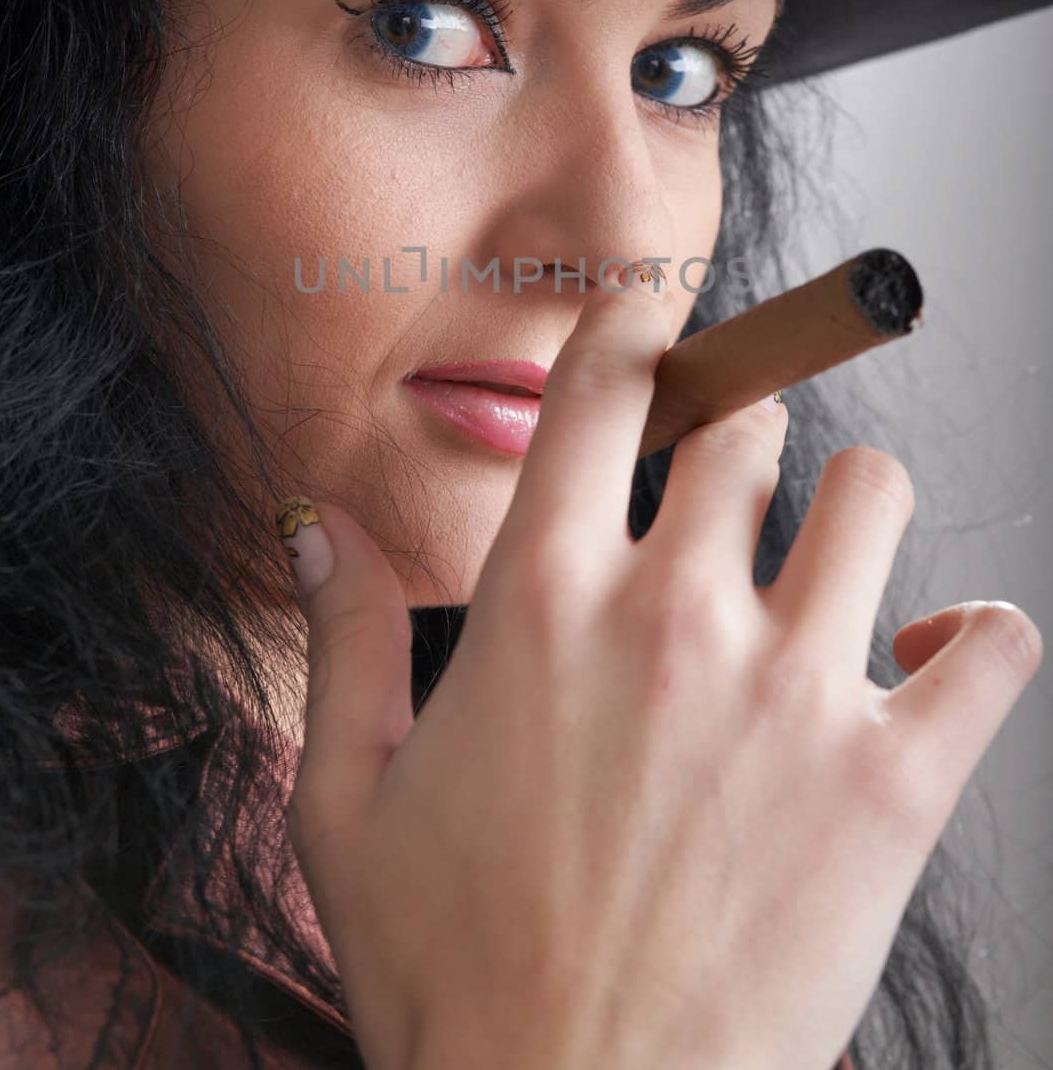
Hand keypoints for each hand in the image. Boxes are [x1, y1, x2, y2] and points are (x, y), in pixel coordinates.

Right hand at [282, 265, 1042, 1069]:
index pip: (603, 381)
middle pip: (748, 422)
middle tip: (730, 477)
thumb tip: (315, 528)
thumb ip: (342, 640)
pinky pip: (995, 647)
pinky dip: (981, 634)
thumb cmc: (454, 975)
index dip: (635, 325)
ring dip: (857, 507)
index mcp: (542, 601)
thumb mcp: (347, 802)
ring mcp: (794, 696)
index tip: (652, 328)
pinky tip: (935, 655)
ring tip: (831, 557)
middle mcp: (673, 618)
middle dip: (738, 427)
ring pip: (875, 493)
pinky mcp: (892, 786)